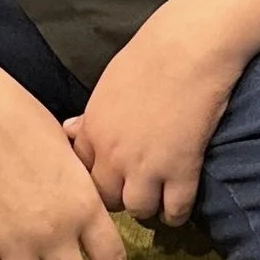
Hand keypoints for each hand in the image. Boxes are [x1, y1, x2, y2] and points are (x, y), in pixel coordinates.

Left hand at [65, 0, 259, 225]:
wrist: (189, 46)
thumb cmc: (149, 54)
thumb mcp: (108, 85)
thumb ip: (90, 117)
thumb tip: (70, 131)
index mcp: (93, 132)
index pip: (81, 176)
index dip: (95, 180)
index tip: (109, 178)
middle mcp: (114, 155)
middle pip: (106, 199)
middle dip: (118, 198)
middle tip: (134, 190)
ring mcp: (147, 167)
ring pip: (138, 210)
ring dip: (148, 206)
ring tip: (159, 197)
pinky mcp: (182, 171)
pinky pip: (175, 211)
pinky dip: (178, 213)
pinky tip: (181, 202)